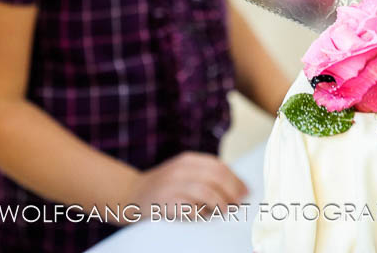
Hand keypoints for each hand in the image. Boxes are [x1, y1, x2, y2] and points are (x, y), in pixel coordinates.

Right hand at [124, 152, 247, 221]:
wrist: (130, 194)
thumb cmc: (163, 187)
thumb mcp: (182, 174)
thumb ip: (204, 176)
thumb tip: (236, 189)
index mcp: (187, 160)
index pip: (218, 166)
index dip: (235, 180)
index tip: (246, 193)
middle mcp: (180, 170)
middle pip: (215, 176)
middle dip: (231, 191)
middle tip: (237, 204)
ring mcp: (171, 185)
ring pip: (206, 191)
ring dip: (220, 203)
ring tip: (225, 211)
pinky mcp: (165, 202)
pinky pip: (189, 207)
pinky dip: (201, 213)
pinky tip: (205, 216)